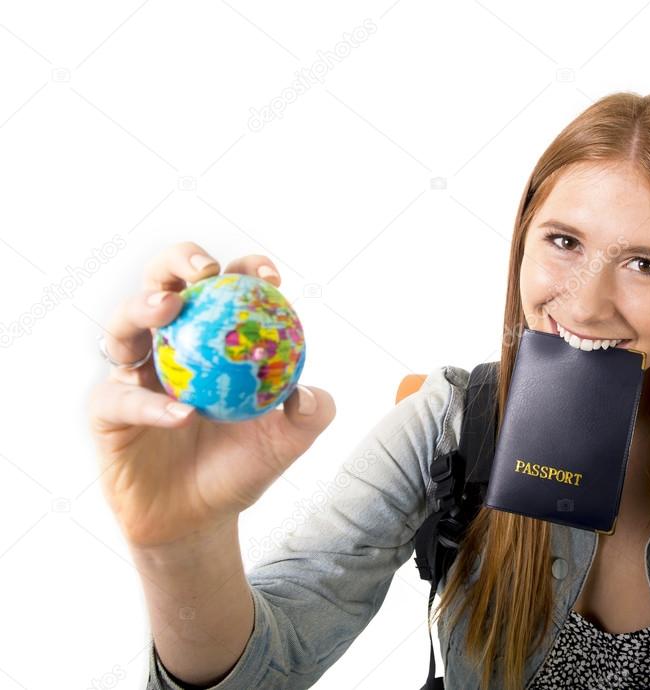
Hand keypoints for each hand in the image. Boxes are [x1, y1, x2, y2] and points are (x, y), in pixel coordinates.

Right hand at [87, 241, 335, 547]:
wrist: (201, 520)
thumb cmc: (242, 466)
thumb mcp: (289, 440)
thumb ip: (311, 414)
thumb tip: (309, 393)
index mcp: (211, 338)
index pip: (226, 289)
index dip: (246, 269)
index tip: (271, 277)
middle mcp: (168, 346)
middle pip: (163, 283)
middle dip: (178, 261)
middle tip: (204, 269)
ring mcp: (132, 374)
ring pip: (123, 325)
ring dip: (143, 307)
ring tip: (170, 308)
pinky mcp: (107, 411)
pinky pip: (122, 398)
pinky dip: (151, 404)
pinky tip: (181, 414)